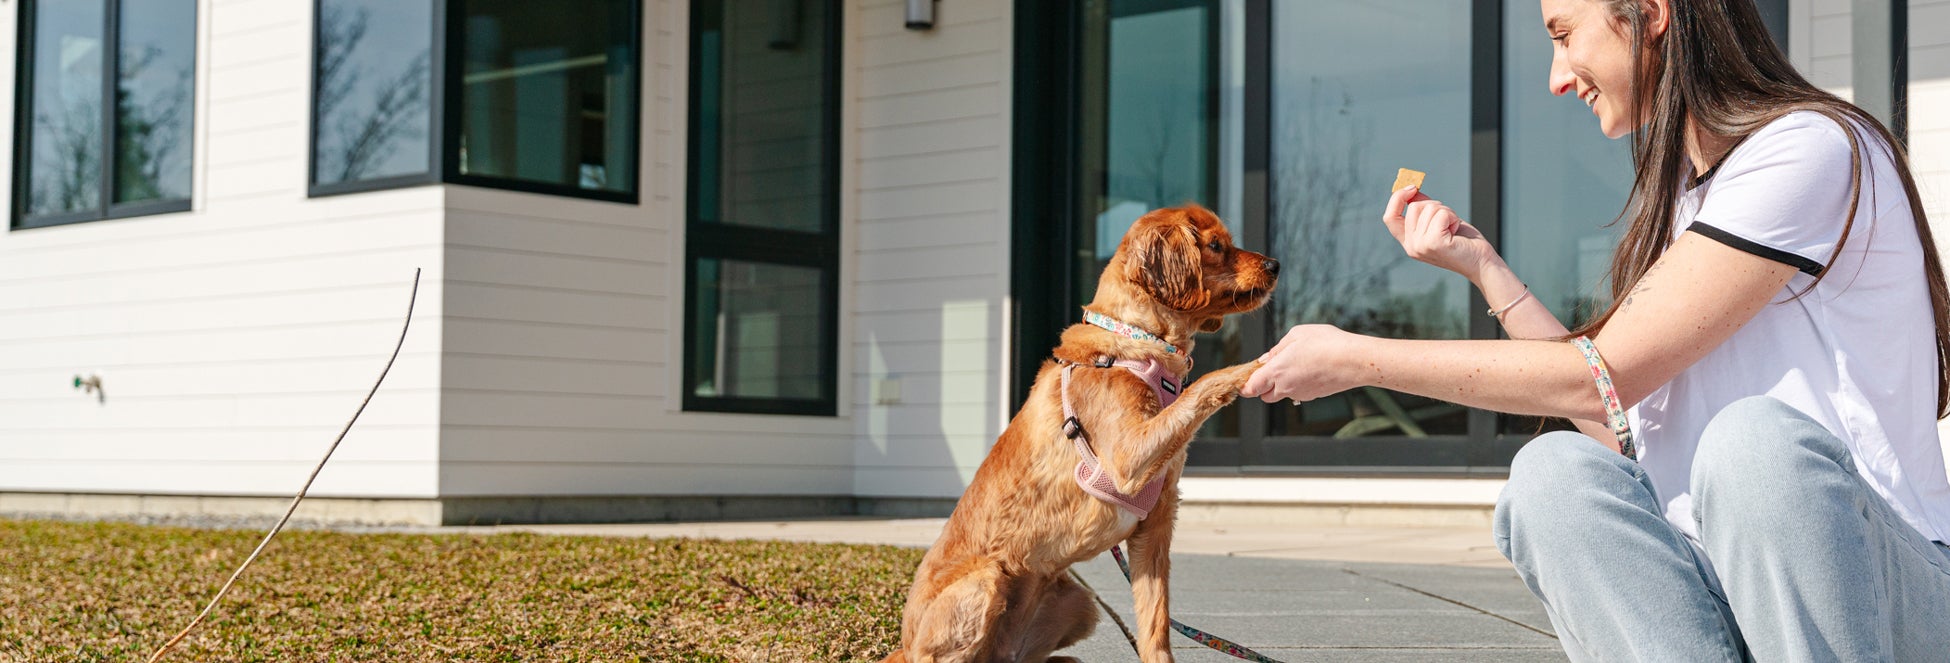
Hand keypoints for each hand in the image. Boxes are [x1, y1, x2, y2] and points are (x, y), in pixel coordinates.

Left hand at [1240, 325, 1363, 403]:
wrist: (1354, 360)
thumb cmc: (1325, 343)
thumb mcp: (1296, 335)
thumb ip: (1277, 349)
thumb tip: (1266, 359)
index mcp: (1276, 371)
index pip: (1251, 388)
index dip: (1245, 386)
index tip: (1243, 382)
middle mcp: (1285, 387)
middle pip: (1265, 395)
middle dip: (1264, 386)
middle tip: (1272, 368)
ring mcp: (1300, 394)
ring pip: (1283, 394)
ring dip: (1282, 384)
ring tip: (1297, 364)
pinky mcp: (1314, 395)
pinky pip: (1299, 392)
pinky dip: (1299, 384)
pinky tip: (1311, 369)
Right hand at [1382, 186, 1497, 281]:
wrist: (1481, 263)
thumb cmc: (1463, 242)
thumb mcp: (1439, 222)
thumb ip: (1424, 208)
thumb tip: (1413, 190)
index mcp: (1409, 243)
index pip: (1390, 217)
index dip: (1397, 199)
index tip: (1412, 187)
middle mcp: (1411, 246)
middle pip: (1414, 207)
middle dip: (1436, 206)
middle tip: (1449, 221)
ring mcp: (1421, 246)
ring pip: (1429, 208)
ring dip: (1447, 212)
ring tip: (1454, 228)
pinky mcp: (1433, 243)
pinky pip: (1441, 214)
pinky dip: (1453, 218)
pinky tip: (1457, 231)